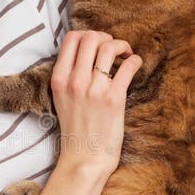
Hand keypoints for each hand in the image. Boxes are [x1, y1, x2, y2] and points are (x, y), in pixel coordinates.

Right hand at [50, 31, 142, 178]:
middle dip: (106, 37)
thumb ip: (69, 76)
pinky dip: (135, 60)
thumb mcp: (62, 100)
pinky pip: (127, 67)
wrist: (85, 158)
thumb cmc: (76, 129)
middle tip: (114, 49)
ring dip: (122, 46)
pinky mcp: (113, 99)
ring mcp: (93, 90)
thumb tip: (87, 53)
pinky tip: (135, 65)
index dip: (87, 35)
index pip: (71, 39)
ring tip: (125, 55)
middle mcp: (74, 82)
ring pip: (109, 47)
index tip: (97, 44)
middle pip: (91, 37)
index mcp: (59, 80)